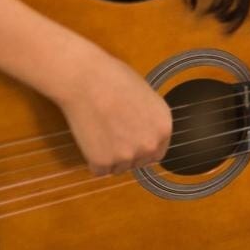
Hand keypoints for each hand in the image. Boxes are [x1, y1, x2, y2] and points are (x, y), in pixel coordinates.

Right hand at [54, 48, 172, 175]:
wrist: (86, 79)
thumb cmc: (113, 79)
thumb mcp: (147, 97)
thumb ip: (150, 120)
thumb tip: (144, 133)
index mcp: (164, 128)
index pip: (156, 153)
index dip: (140, 146)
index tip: (128, 139)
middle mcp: (150, 145)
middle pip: (138, 162)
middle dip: (126, 153)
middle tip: (110, 133)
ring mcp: (127, 156)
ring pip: (118, 167)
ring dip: (109, 156)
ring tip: (100, 130)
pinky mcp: (103, 162)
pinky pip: (99, 170)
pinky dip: (93, 160)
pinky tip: (90, 137)